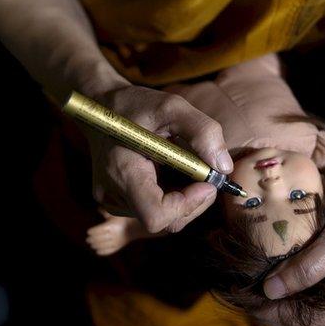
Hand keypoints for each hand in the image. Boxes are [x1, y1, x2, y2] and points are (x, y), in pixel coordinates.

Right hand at [84, 84, 233, 233]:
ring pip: (163, 216)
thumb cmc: (135, 105)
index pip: (156, 216)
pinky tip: (169, 169)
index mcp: (122, 172)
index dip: (187, 205)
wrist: (100, 106)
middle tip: (207, 171)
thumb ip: (202, 132)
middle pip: (165, 221)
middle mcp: (113, 194)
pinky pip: (154, 208)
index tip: (206, 182)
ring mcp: (113, 200)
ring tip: (183, 163)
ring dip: (185, 196)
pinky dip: (172, 194)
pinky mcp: (118, 201)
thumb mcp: (172, 106)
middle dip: (195, 200)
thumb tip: (224, 167)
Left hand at [252, 187, 324, 325]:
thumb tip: (270, 290)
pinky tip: (271, 267)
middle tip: (241, 289)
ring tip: (251, 280)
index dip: (270, 314)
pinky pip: (306, 283)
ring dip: (275, 295)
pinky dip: (286, 279)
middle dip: (269, 308)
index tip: (245, 297)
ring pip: (300, 301)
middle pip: (298, 316)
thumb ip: (308, 267)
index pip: (301, 321)